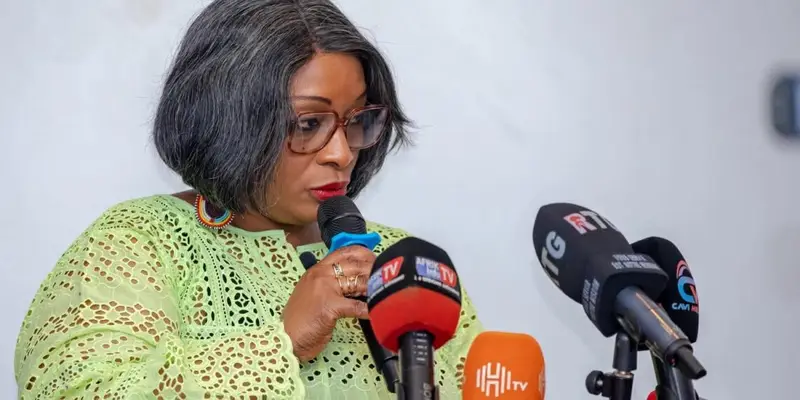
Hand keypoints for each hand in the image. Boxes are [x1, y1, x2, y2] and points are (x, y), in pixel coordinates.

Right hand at [282, 245, 375, 361]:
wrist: (288, 338)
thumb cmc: (302, 319)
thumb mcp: (315, 294)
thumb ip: (332, 285)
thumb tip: (357, 282)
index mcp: (317, 270)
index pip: (343, 253)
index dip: (362, 253)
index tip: (375, 258)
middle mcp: (320, 275)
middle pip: (354, 265)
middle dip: (373, 269)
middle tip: (386, 275)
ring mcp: (325, 289)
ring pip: (357, 282)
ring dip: (374, 286)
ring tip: (385, 290)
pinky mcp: (330, 306)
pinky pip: (356, 306)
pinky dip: (369, 309)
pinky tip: (377, 311)